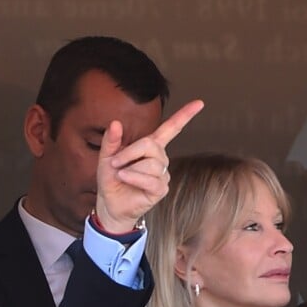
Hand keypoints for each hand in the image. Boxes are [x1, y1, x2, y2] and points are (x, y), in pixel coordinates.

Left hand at [95, 99, 203, 233]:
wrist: (110, 203)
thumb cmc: (111, 179)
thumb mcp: (106, 156)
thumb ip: (111, 140)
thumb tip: (115, 123)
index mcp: (150, 147)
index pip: (171, 129)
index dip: (184, 116)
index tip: (199, 103)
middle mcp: (160, 159)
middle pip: (151, 145)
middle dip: (130, 152)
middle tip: (115, 162)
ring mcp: (162, 174)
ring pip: (151, 163)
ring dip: (130, 168)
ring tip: (120, 174)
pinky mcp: (160, 189)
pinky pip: (151, 180)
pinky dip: (134, 177)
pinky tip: (125, 178)